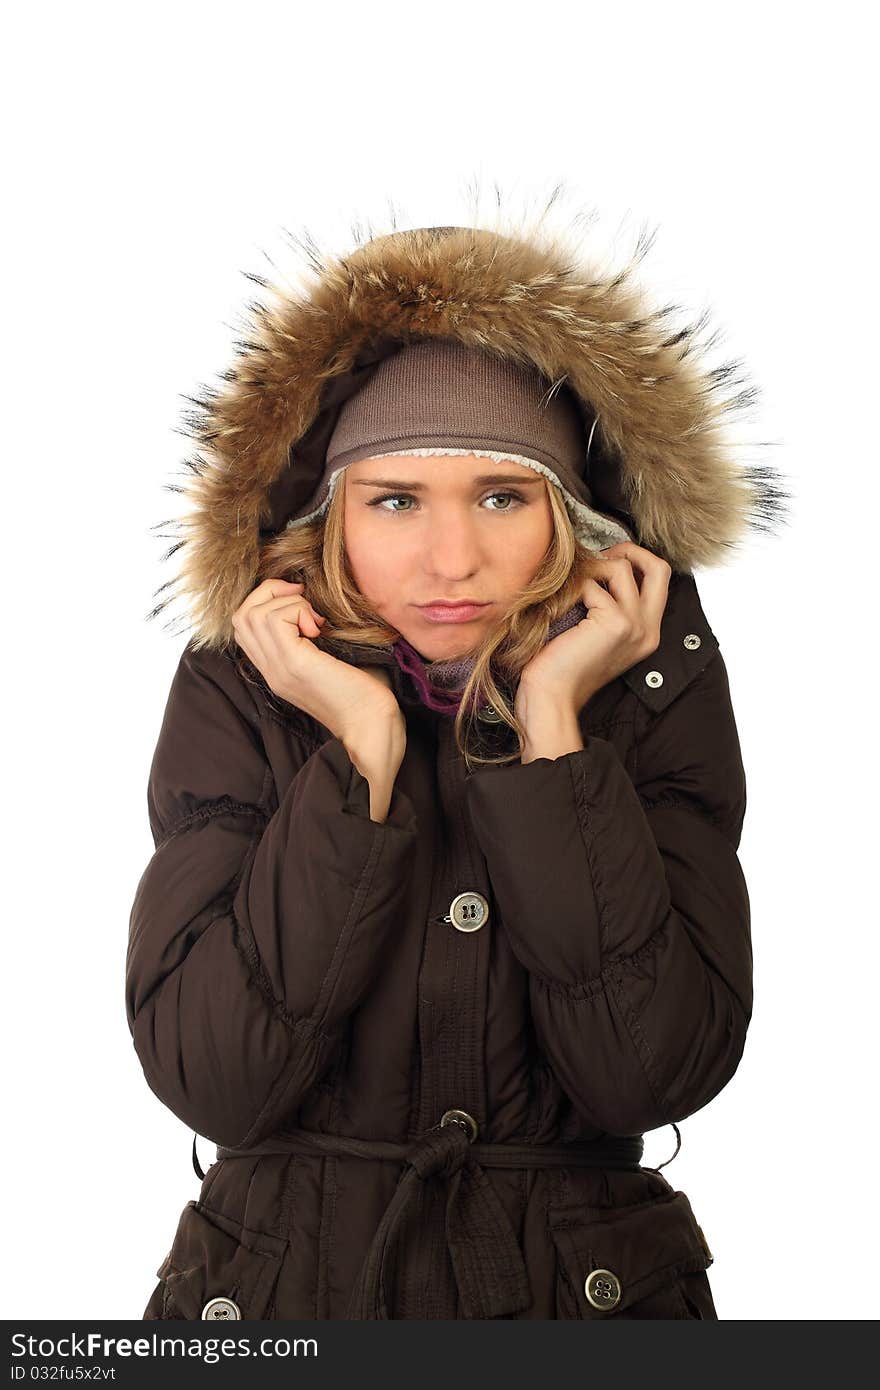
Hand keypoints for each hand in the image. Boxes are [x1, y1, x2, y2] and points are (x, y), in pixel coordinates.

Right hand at [231, 578, 402, 744]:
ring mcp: (278, 668)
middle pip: (241, 614)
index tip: (301, 603)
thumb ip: (309, 639)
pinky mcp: (294, 663)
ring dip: (288, 603)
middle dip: (270, 593)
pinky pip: (275, 619)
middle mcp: (270, 670)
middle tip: (304, 602)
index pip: (243, 625)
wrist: (372, 726)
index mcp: (275, 670)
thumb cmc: (363, 692)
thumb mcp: (327, 661)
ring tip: (315, 621)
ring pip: (254, 613)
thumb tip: (309, 603)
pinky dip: (298, 610)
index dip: (266, 602)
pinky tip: (319, 629)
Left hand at [515, 542, 671, 715]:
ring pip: (621, 568)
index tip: (605, 560)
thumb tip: (602, 562)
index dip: (634, 561)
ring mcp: (636, 626)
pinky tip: (560, 609)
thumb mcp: (597, 634)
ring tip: (571, 586)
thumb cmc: (564, 665)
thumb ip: (610, 604)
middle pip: (659, 567)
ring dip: (591, 568)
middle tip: (599, 556)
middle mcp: (649, 630)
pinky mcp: (616, 623)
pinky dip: (572, 590)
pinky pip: (592, 584)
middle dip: (628, 550)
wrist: (552, 695)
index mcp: (647, 634)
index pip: (658, 580)